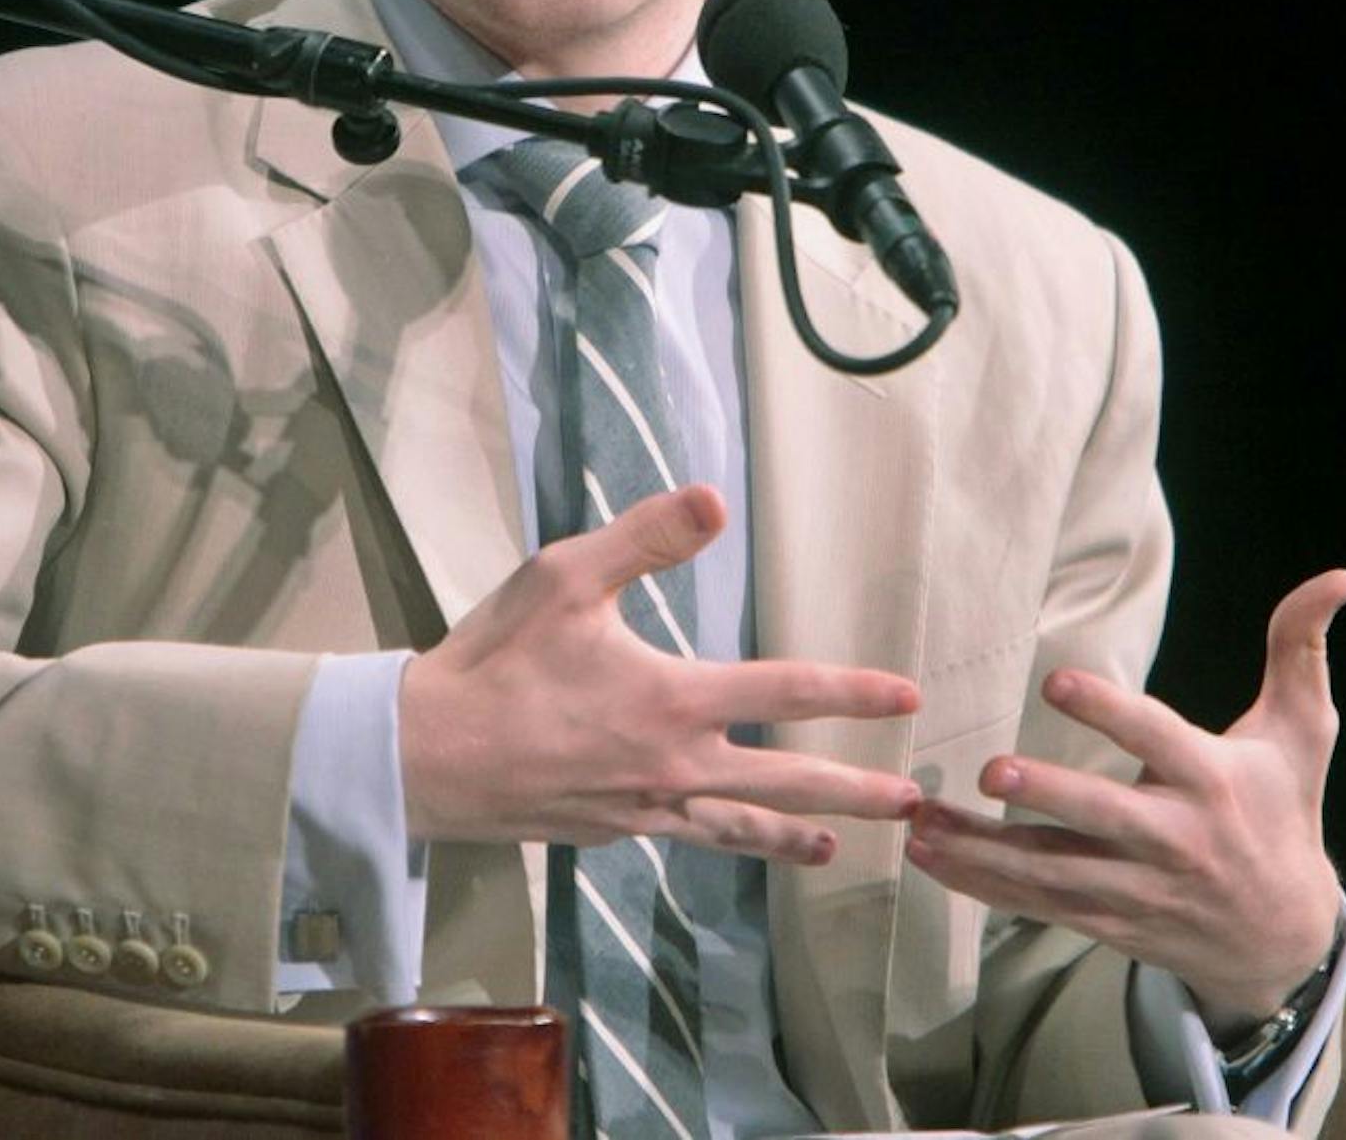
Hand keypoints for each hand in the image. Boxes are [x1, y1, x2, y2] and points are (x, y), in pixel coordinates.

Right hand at [400, 484, 922, 863]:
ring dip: (804, 834)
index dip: (852, 691)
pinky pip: (693, 838)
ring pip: (745, 826)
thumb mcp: (564, 576)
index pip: (785, 691)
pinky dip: (735, 843)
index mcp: (672, 697)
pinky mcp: (615, 831)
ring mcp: (646, 806)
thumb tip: (714, 500)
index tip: (906, 695)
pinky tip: (744, 841)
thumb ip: (645, 540)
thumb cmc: (496, 658)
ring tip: (849, 845)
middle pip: (788, 780)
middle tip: (915, 800)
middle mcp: (673, 762)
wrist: (429, 753)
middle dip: (857, 788)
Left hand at [905, 570, 1345, 1030]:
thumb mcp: (1302, 734)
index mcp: (1213, 781)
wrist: (1285, 939)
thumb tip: (1336, 577)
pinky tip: (928, 856)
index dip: (1109, 711)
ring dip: (986, 851)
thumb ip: (1300, 651)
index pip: (1158, 739)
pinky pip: (1041, 905)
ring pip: (1058, 872)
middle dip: (1049, 796)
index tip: (1055, 679)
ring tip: (921, 823)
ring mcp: (1142, 888)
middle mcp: (1176, 839)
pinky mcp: (1112, 922)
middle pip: (1105, 817)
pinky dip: (983, 885)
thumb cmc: (1282, 811)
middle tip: (991, 771)